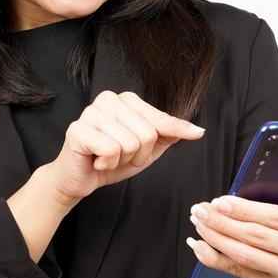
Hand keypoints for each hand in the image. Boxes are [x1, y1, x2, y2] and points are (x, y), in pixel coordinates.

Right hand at [46, 90, 205, 206]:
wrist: (80, 178)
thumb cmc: (112, 160)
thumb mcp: (148, 148)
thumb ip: (170, 134)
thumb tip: (199, 131)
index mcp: (127, 99)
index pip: (161, 121)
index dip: (160, 142)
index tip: (155, 150)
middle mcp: (109, 99)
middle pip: (148, 134)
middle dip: (138, 156)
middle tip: (119, 157)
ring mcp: (91, 112)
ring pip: (130, 144)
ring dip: (121, 161)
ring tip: (106, 158)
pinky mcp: (78, 129)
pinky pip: (111, 150)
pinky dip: (107, 164)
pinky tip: (96, 161)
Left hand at [187, 154, 277, 277]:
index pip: (274, 217)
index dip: (244, 210)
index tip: (220, 200)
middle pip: (254, 236)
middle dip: (222, 221)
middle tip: (201, 209)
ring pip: (243, 254)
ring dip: (215, 238)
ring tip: (199, 222)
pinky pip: (237, 271)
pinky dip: (214, 259)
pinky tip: (199, 246)